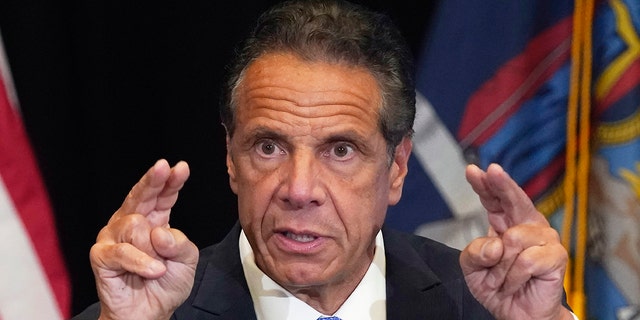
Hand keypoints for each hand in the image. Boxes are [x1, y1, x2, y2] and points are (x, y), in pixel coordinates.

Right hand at [89, 159, 198, 319]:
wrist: (149, 312)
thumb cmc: (165, 284)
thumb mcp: (186, 260)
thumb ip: (180, 242)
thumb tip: (159, 232)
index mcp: (154, 220)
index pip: (162, 195)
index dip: (170, 181)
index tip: (180, 167)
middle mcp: (131, 222)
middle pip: (141, 195)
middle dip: (153, 181)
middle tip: (163, 167)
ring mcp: (113, 236)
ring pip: (135, 225)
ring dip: (152, 249)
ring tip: (156, 266)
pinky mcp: (101, 254)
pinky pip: (123, 251)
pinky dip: (142, 262)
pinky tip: (153, 271)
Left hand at [460, 164, 571, 319]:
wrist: (517, 314)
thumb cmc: (498, 287)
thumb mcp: (472, 268)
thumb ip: (474, 252)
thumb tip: (495, 245)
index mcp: (505, 223)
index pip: (494, 199)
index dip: (485, 184)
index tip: (474, 170)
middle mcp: (526, 225)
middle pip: (514, 199)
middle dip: (502, 185)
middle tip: (492, 171)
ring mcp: (544, 238)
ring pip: (513, 239)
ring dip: (501, 266)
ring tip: (503, 279)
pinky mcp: (556, 255)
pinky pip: (526, 259)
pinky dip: (515, 276)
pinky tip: (517, 282)